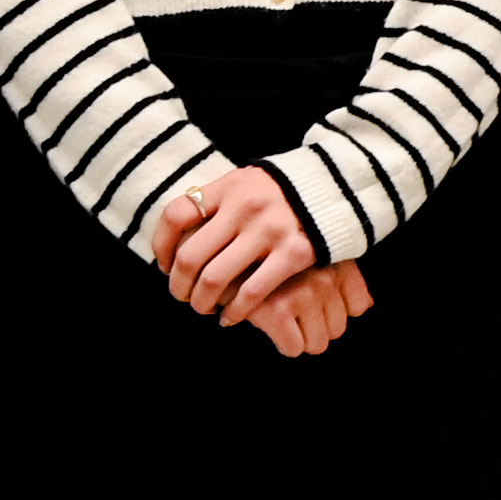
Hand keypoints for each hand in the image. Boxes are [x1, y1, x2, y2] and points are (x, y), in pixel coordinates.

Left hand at [151, 165, 320, 322]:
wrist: (339, 186)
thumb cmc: (284, 190)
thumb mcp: (248, 182)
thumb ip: (218, 202)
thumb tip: (180, 236)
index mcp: (229, 187)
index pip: (175, 215)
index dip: (161, 245)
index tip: (163, 264)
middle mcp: (244, 207)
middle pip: (189, 256)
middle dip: (179, 285)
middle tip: (182, 296)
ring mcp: (269, 230)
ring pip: (214, 279)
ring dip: (201, 302)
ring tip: (204, 309)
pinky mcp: (293, 253)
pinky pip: (251, 293)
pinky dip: (234, 311)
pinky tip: (231, 317)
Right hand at [240, 262, 375, 359]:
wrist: (221, 250)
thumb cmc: (270, 255)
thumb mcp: (312, 254)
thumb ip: (342, 275)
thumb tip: (365, 306)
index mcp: (336, 261)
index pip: (359, 306)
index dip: (336, 311)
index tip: (315, 305)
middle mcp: (324, 275)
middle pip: (338, 329)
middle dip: (315, 327)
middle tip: (292, 312)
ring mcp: (302, 293)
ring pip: (318, 343)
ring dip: (299, 337)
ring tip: (282, 317)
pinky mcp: (277, 311)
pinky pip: (293, 348)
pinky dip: (281, 343)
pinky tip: (268, 323)